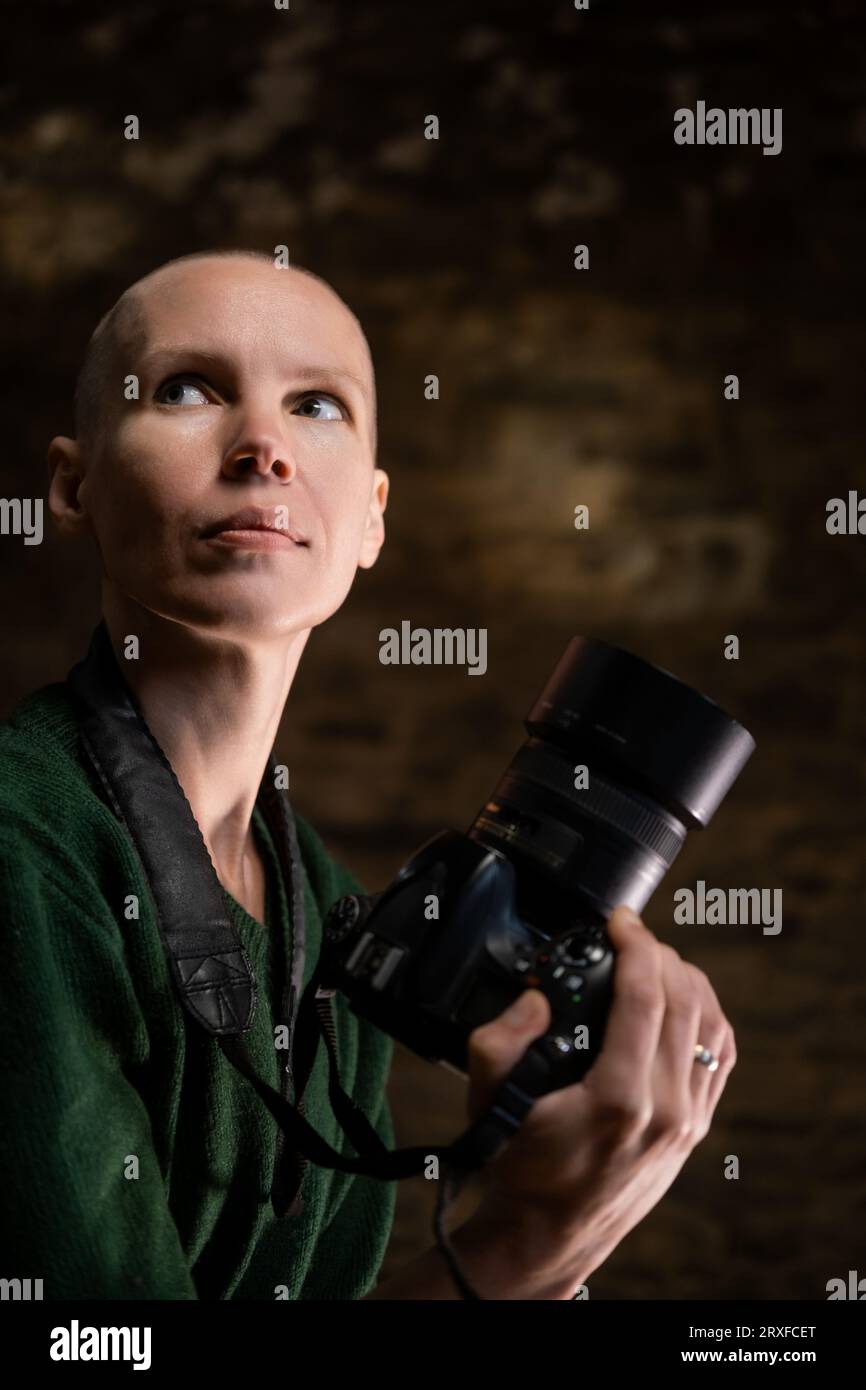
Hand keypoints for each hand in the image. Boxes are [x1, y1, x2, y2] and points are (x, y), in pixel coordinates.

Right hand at [462, 905, 736, 1294]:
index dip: (636, 945)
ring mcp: (689, 1120)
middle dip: (658, 953)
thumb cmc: (521, 1164)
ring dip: (685, 978)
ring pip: (711, 1023)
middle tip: (629, 935)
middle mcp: (666, 1110)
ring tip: (652, 958)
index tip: (619, 920)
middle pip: (684, 1000)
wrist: (552, 1231)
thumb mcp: (488, 1100)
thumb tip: (536, 999)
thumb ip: (498, 1040)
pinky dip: (706, 1012)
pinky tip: (681, 997)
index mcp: (619, 1100)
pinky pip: (721, 1054)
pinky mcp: (697, 1126)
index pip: (646, 997)